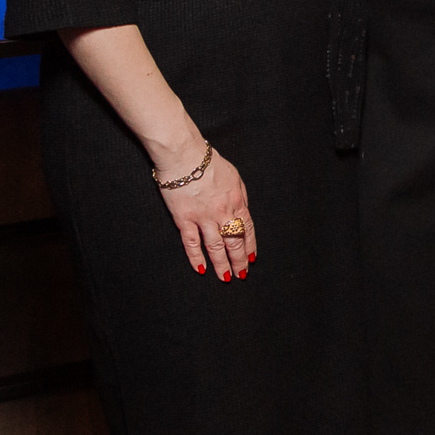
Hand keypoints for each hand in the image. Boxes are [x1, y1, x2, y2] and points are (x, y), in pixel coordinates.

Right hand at [154, 141, 255, 280]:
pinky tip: (201, 269)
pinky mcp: (184, 219)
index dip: (250, 246)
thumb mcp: (234, 176)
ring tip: (225, 277)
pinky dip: (196, 257)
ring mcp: (203, 217)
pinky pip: (191, 243)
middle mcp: (222, 212)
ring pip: (215, 247)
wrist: (185, 156)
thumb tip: (243, 210)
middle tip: (241, 275)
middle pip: (234, 241)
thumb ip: (240, 195)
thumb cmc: (209, 162)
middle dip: (239, 260)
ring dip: (221, 264)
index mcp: (237, 201)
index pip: (247, 229)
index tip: (251, 259)